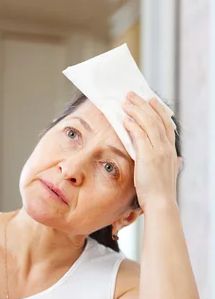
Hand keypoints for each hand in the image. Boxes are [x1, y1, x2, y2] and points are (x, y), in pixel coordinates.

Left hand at [122, 91, 181, 211]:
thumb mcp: (164, 174)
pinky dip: (133, 125)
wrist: (161, 204)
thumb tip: (172, 160)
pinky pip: (140, 135)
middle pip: (157, 119)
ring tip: (126, 101)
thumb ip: (166, 163)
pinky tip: (125, 119)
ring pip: (149, 123)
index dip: (158, 110)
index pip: (166, 125)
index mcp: (171, 151)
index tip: (150, 100)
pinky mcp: (149, 156)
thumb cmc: (158, 193)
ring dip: (137, 110)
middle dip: (144, 105)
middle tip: (132, 95)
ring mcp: (159, 151)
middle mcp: (167, 148)